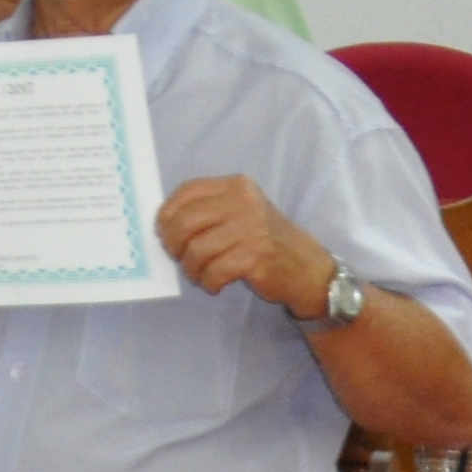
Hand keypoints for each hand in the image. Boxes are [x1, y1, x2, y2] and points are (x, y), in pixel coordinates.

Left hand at [154, 176, 334, 317]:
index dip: (167, 214)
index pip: (187, 192)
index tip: (164, 232)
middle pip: (185, 221)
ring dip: (191, 269)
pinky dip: (208, 282)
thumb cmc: (266, 240)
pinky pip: (214, 271)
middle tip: (178, 257)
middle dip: (173, 244)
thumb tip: (164, 226)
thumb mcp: (241, 212)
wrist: (308, 269)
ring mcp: (251, 229)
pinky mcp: (256, 257)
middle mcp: (244, 202)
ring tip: (199, 275)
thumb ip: (209, 210)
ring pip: (197, 250)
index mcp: (236, 186)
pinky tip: (214, 285)